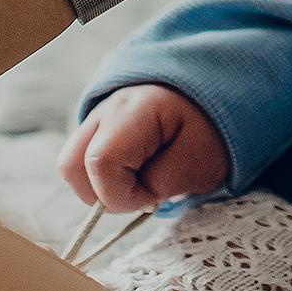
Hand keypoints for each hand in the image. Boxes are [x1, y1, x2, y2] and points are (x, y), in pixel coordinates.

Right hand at [60, 82, 230, 210]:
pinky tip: (135, 170)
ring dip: (100, 185)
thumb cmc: (213, 129)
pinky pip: (84, 159)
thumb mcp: (202, 161)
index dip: (121, 195)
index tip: (153, 197)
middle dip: (101, 193)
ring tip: (140, 181)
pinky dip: (104, 175)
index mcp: (137, 110)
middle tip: (142, 192)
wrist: (221, 93)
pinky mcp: (99, 127)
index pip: (101, 163)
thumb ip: (161, 183)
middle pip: (70, 164)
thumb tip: (125, 197)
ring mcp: (99, 115)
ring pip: (71, 164)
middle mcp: (108, 108)